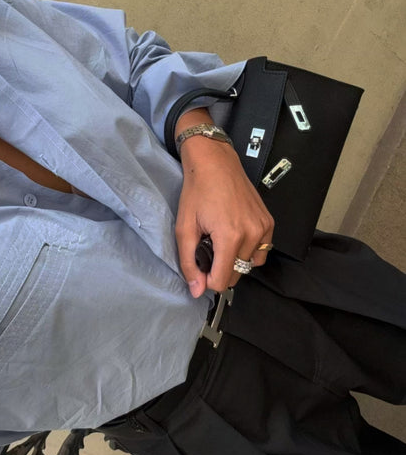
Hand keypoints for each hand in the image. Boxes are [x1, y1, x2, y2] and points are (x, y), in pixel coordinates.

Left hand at [175, 109, 273, 297]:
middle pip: (235, 276)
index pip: (222, 281)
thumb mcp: (184, 228)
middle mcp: (252, 234)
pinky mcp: (269, 223)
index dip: (207, 281)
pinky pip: (261, 253)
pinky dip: (248, 252)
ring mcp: (264, 229)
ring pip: (248, 266)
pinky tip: (235, 238)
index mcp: (230, 237)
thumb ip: (189, 263)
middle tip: (208, 249)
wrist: (215, 162)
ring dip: (233, 261)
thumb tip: (197, 291)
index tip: (199, 267)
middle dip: (219, 270)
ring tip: (221, 241)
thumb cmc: (197, 192)